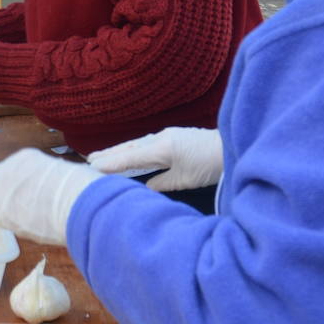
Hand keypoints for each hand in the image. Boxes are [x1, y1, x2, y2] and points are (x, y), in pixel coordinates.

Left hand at [0, 148, 102, 245]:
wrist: (80, 202)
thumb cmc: (85, 191)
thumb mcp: (65, 176)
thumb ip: (49, 181)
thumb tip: (52, 191)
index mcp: (26, 158)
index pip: (5, 174)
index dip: (7, 189)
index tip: (15, 199)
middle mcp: (8, 168)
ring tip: (11, 224)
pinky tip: (9, 229)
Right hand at [87, 127, 223, 191]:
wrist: (234, 148)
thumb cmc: (211, 165)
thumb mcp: (185, 180)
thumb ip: (161, 183)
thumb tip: (145, 187)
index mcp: (161, 148)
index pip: (129, 157)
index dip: (110, 163)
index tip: (91, 168)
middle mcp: (160, 138)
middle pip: (129, 147)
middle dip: (109, 154)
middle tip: (89, 159)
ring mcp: (167, 136)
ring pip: (137, 144)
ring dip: (119, 151)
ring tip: (103, 156)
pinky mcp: (174, 137)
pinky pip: (145, 144)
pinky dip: (132, 149)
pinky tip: (129, 153)